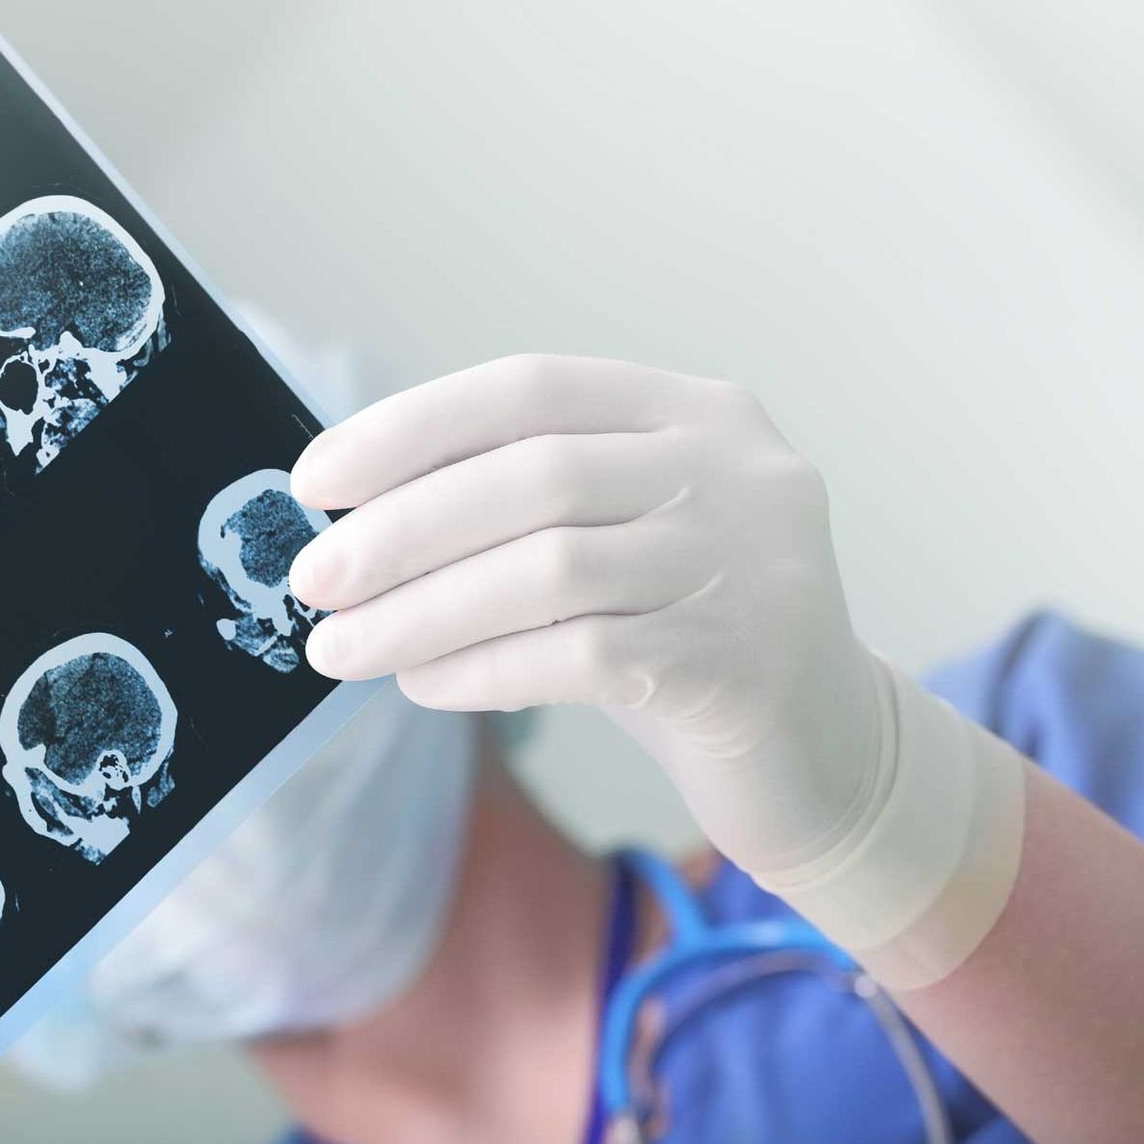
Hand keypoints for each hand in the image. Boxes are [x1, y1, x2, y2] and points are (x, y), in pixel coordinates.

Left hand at [288, 353, 883, 874]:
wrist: (831, 754)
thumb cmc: (689, 633)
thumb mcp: (622, 537)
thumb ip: (522, 506)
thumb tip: (354, 516)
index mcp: (696, 410)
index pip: (529, 389)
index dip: (411, 428)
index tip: (316, 480)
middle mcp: (735, 469)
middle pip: (530, 477)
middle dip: (399, 530)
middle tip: (312, 579)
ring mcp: (750, 564)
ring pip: (545, 573)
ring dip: (419, 612)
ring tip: (340, 648)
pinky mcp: (742, 663)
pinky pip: (576, 658)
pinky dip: (479, 670)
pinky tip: (422, 685)